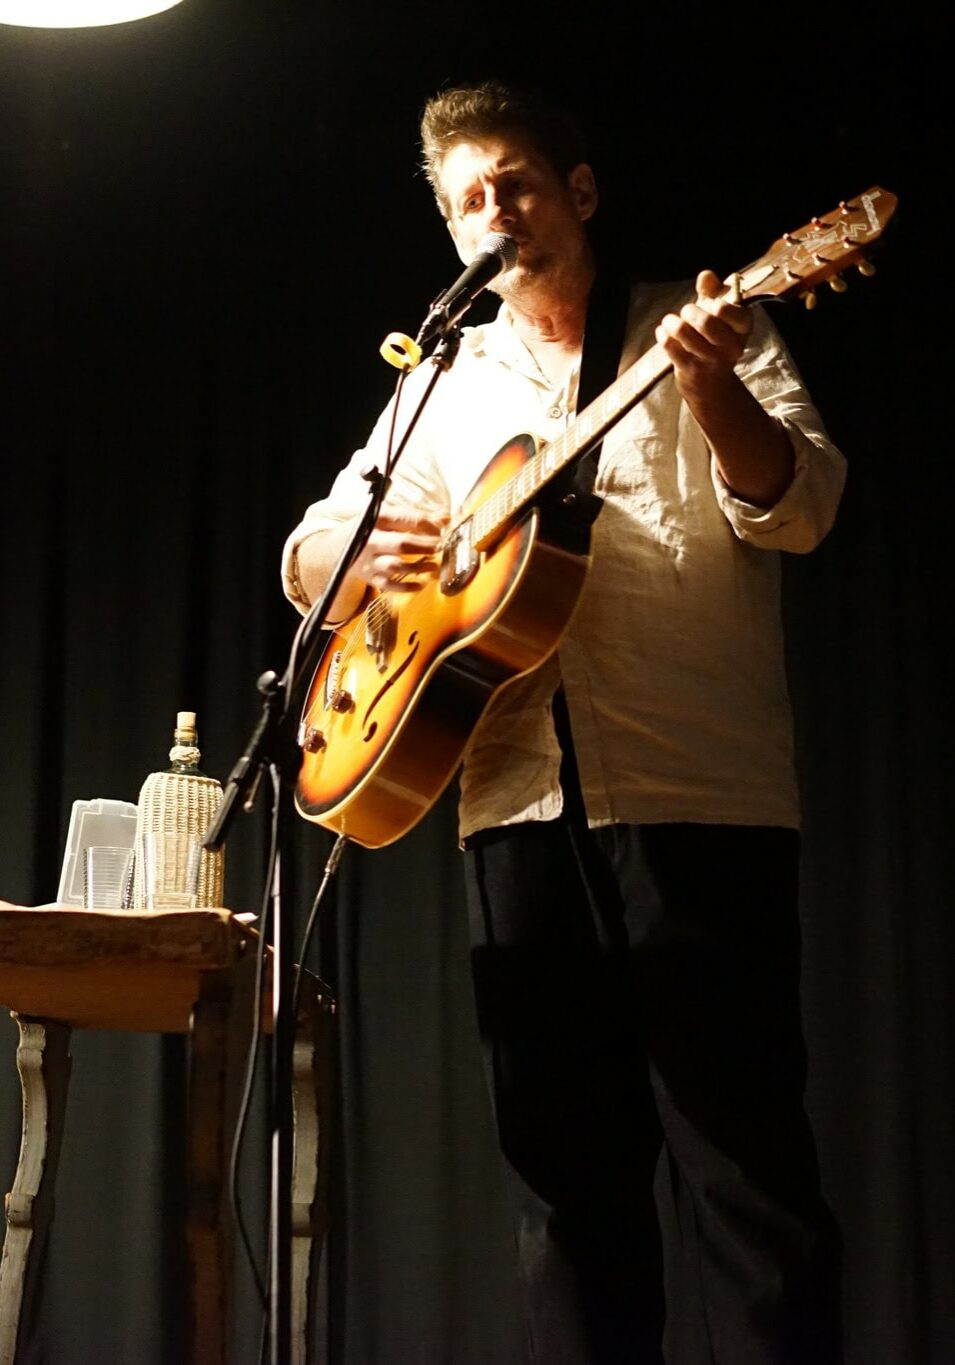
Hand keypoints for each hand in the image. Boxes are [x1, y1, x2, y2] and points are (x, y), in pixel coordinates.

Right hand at [351, 506, 446, 592]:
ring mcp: (370, 561)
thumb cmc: (369, 530)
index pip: (405, 519)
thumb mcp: (387, 517)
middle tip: (439, 547)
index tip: (441, 530)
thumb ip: (415, 518)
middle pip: (400, 544)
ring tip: (433, 565)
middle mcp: (371, 540)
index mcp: (376, 519)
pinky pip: (389, 585)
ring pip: (395, 566)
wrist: (337, 548)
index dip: (427, 525)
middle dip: (424, 546)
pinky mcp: (370, 578)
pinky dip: (405, 587)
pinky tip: (420, 585)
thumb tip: (445, 519)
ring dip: (418, 566)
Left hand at [655, 269, 751, 398]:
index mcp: (743, 328)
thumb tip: (705, 275)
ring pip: (683, 331)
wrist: (711, 383)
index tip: (712, 306)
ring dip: (672, 322)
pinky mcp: (690, 370)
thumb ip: (714, 290)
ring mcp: (710, 360)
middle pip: (706, 321)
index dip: (718, 306)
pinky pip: (669, 344)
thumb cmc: (714, 339)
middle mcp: (731, 347)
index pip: (734, 312)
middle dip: (690, 311)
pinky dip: (663, 334)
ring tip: (671, 322)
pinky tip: (664, 332)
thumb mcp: (719, 314)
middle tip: (686, 312)